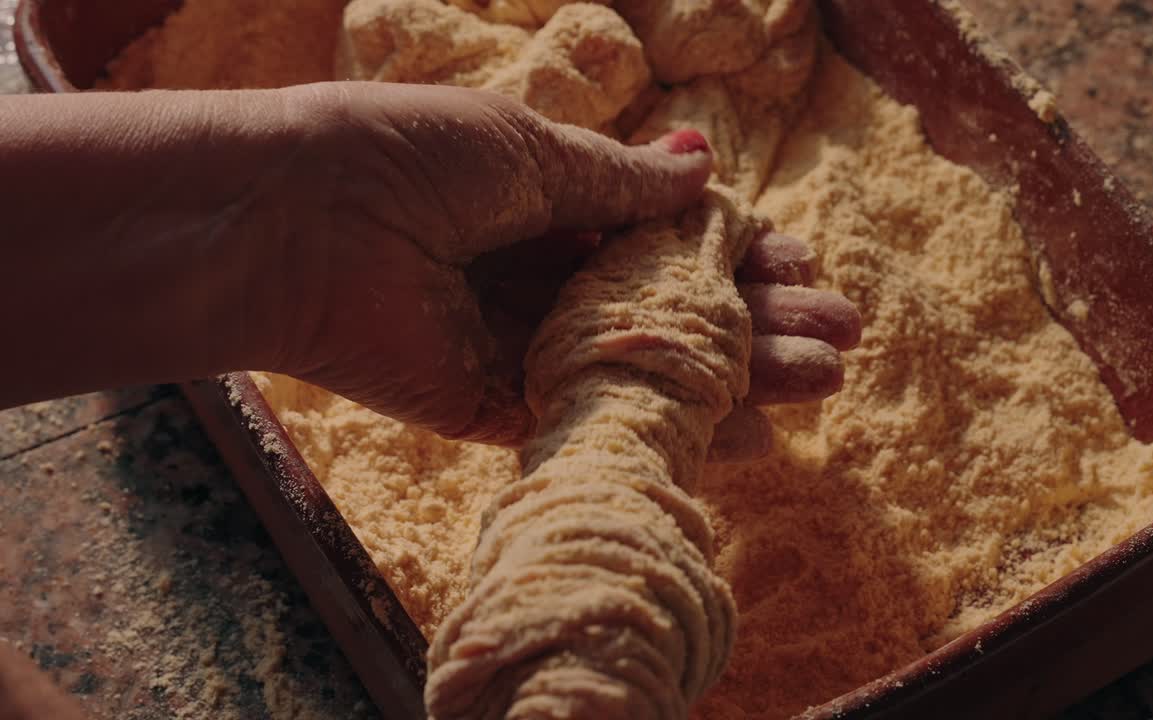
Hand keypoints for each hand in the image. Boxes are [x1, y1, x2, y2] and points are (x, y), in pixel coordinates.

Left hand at [255, 83, 859, 455]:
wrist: (299, 221)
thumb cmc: (406, 156)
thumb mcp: (531, 148)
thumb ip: (619, 179)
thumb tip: (702, 165)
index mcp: (551, 206)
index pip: (665, 239)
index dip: (737, 251)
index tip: (801, 260)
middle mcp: (545, 278)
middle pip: (672, 307)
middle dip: (758, 316)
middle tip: (838, 329)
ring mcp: (527, 347)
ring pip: (651, 366)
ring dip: (741, 372)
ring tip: (824, 374)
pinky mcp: (500, 409)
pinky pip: (601, 420)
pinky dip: (675, 425)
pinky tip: (752, 430)